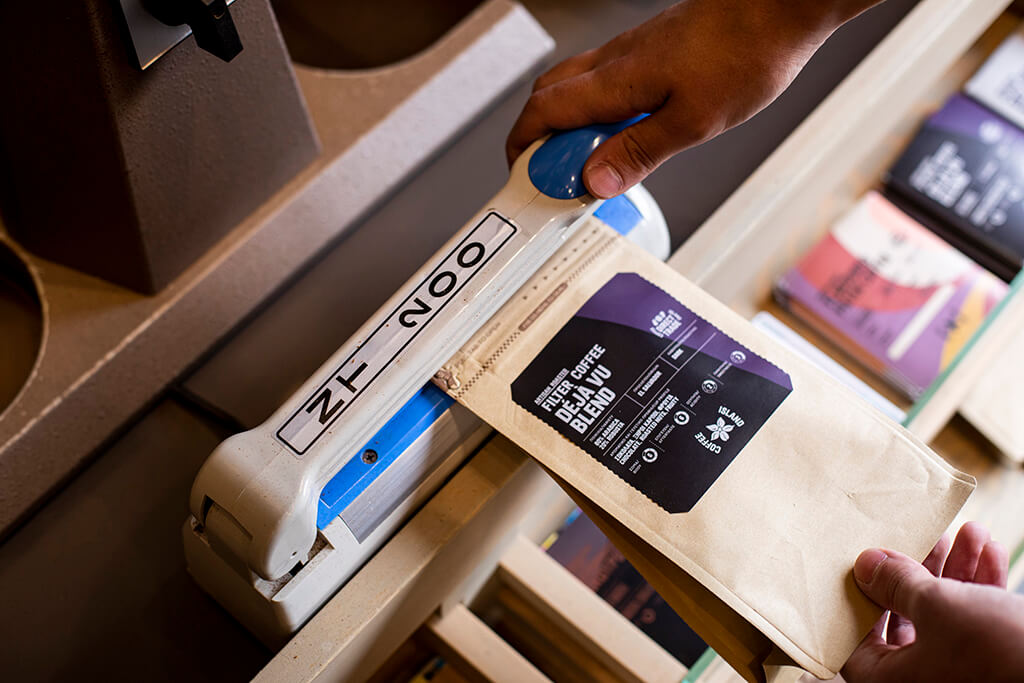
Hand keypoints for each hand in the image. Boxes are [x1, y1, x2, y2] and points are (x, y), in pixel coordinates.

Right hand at [506, 0, 876, 197]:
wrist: (778, 8)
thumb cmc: (746, 52)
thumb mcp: (693, 122)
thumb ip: (638, 152)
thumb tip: (594, 182)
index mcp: (614, 81)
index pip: (541, 114)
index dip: (523, 152)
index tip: (531, 186)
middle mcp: (612, 64)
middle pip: (546, 100)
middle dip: (539, 143)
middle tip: (559, 182)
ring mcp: (629, 56)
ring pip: (573, 91)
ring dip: (569, 130)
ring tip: (592, 166)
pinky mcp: (649, 54)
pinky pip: (601, 86)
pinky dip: (596, 117)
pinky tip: (623, 137)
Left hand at [843, 522, 1023, 682]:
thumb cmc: (998, 651)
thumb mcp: (937, 606)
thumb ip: (896, 583)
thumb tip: (865, 564)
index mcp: (892, 681)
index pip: (854, 640)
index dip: (862, 597)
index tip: (872, 562)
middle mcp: (920, 681)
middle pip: (904, 618)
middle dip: (921, 569)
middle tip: (930, 537)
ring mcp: (956, 673)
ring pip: (944, 614)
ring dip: (957, 568)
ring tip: (972, 531)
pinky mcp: (988, 662)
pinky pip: (975, 620)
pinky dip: (981, 584)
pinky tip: (991, 551)